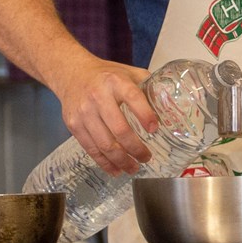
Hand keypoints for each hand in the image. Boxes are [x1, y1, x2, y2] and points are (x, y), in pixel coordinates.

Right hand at [51, 58, 152, 175]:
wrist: (71, 73)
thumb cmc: (106, 75)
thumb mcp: (128, 73)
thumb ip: (147, 87)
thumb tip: (169, 105)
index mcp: (116, 82)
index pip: (133, 98)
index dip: (145, 115)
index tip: (155, 129)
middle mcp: (98, 96)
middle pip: (119, 129)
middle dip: (136, 148)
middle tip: (147, 158)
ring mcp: (84, 112)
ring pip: (104, 143)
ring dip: (121, 160)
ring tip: (133, 168)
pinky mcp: (74, 124)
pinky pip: (90, 148)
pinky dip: (104, 162)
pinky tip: (115, 169)